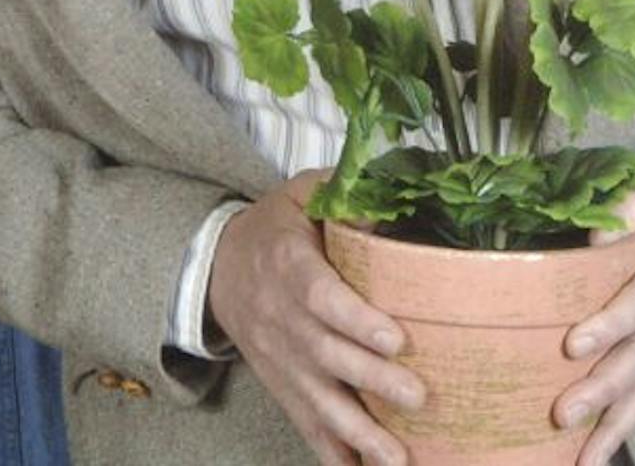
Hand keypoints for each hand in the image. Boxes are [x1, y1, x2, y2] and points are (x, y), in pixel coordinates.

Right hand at [208, 172, 424, 465]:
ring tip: (398, 457)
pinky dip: (330, 452)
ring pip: (318, 399)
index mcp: (290, 266)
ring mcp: (281, 358)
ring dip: (358, 432)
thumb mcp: (304, 194)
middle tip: (418, 396)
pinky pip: (305, 422)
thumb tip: (394, 210)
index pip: (322, 298)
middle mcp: (284, 318)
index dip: (357, 321)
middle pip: (328, 355)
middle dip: (373, 381)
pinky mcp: (281, 384)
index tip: (395, 339)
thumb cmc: (275, 227)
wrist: (217, 266)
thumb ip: (345, 197)